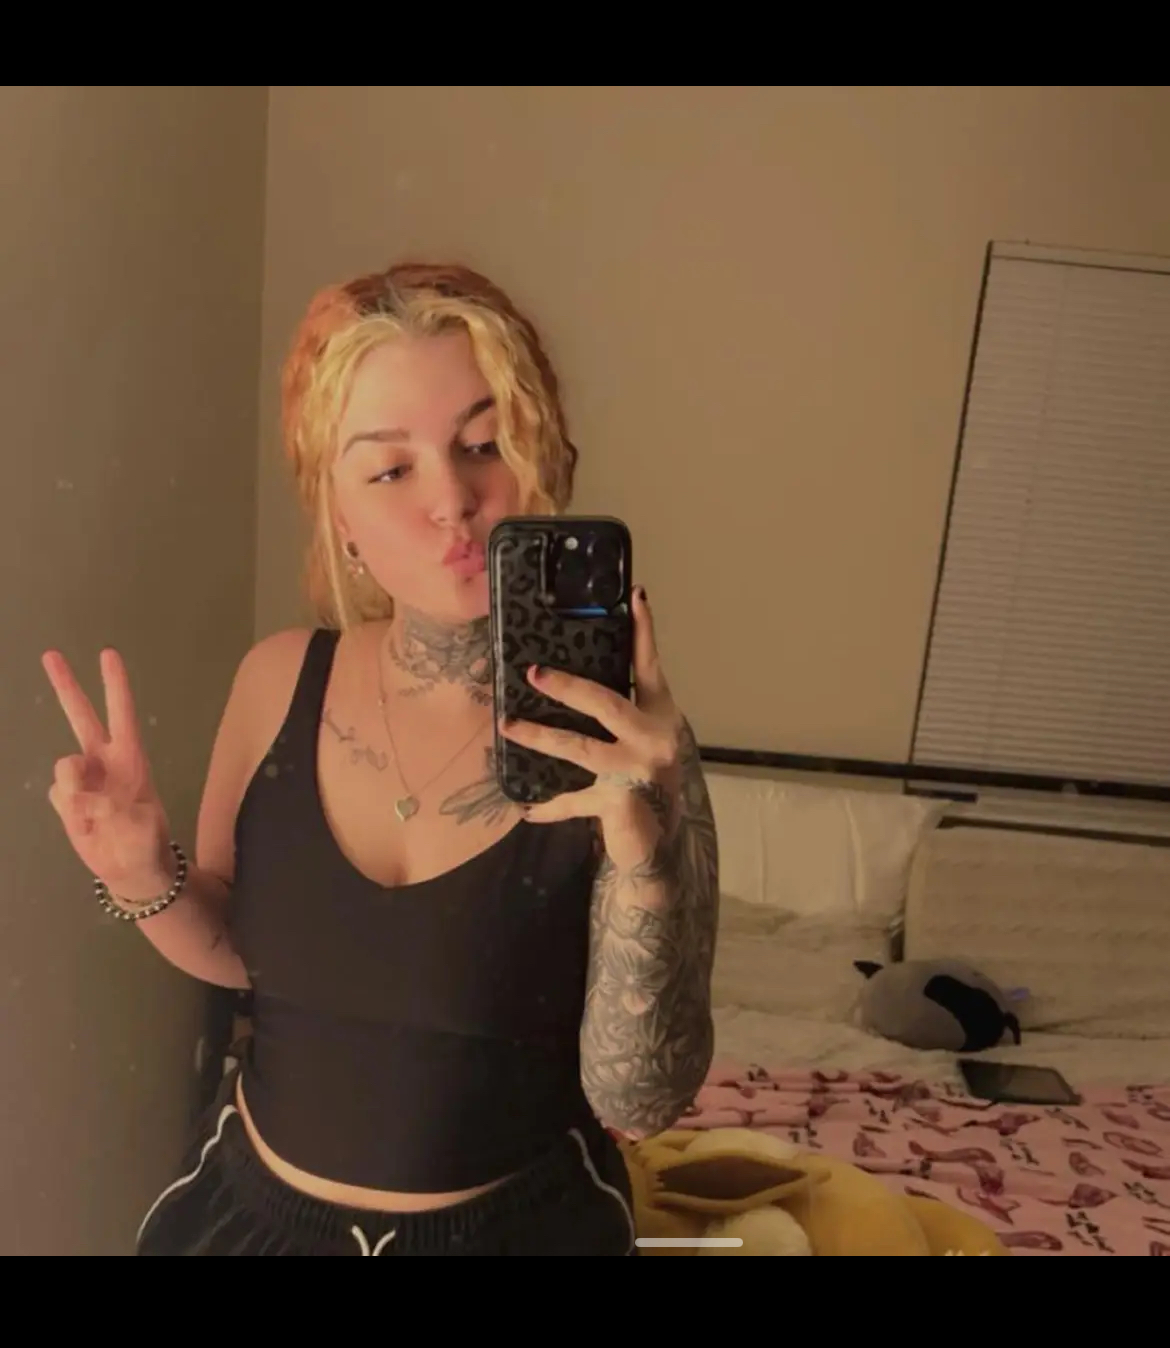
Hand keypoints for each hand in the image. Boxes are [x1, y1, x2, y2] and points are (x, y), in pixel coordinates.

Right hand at [42, 648, 172, 902]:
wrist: (130, 870)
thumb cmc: (147, 843)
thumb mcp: (143, 829)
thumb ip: (117, 811)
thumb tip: (91, 800)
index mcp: (132, 760)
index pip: (122, 715)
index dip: (115, 685)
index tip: (108, 654)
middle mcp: (104, 762)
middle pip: (82, 717)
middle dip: (67, 687)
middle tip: (51, 654)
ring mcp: (83, 780)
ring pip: (63, 765)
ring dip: (74, 790)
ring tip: (94, 817)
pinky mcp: (66, 799)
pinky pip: (56, 794)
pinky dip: (68, 811)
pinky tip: (85, 825)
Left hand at [498, 587, 685, 868]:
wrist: (661, 846)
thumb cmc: (647, 784)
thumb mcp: (644, 743)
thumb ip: (622, 717)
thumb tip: (571, 683)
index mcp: (662, 716)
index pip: (649, 667)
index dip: (643, 632)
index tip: (636, 596)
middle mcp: (654, 738)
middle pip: (605, 702)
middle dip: (567, 686)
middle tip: (533, 674)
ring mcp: (637, 770)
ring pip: (579, 746)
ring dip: (539, 735)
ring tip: (508, 725)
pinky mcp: (618, 801)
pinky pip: (573, 800)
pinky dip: (548, 806)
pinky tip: (526, 808)